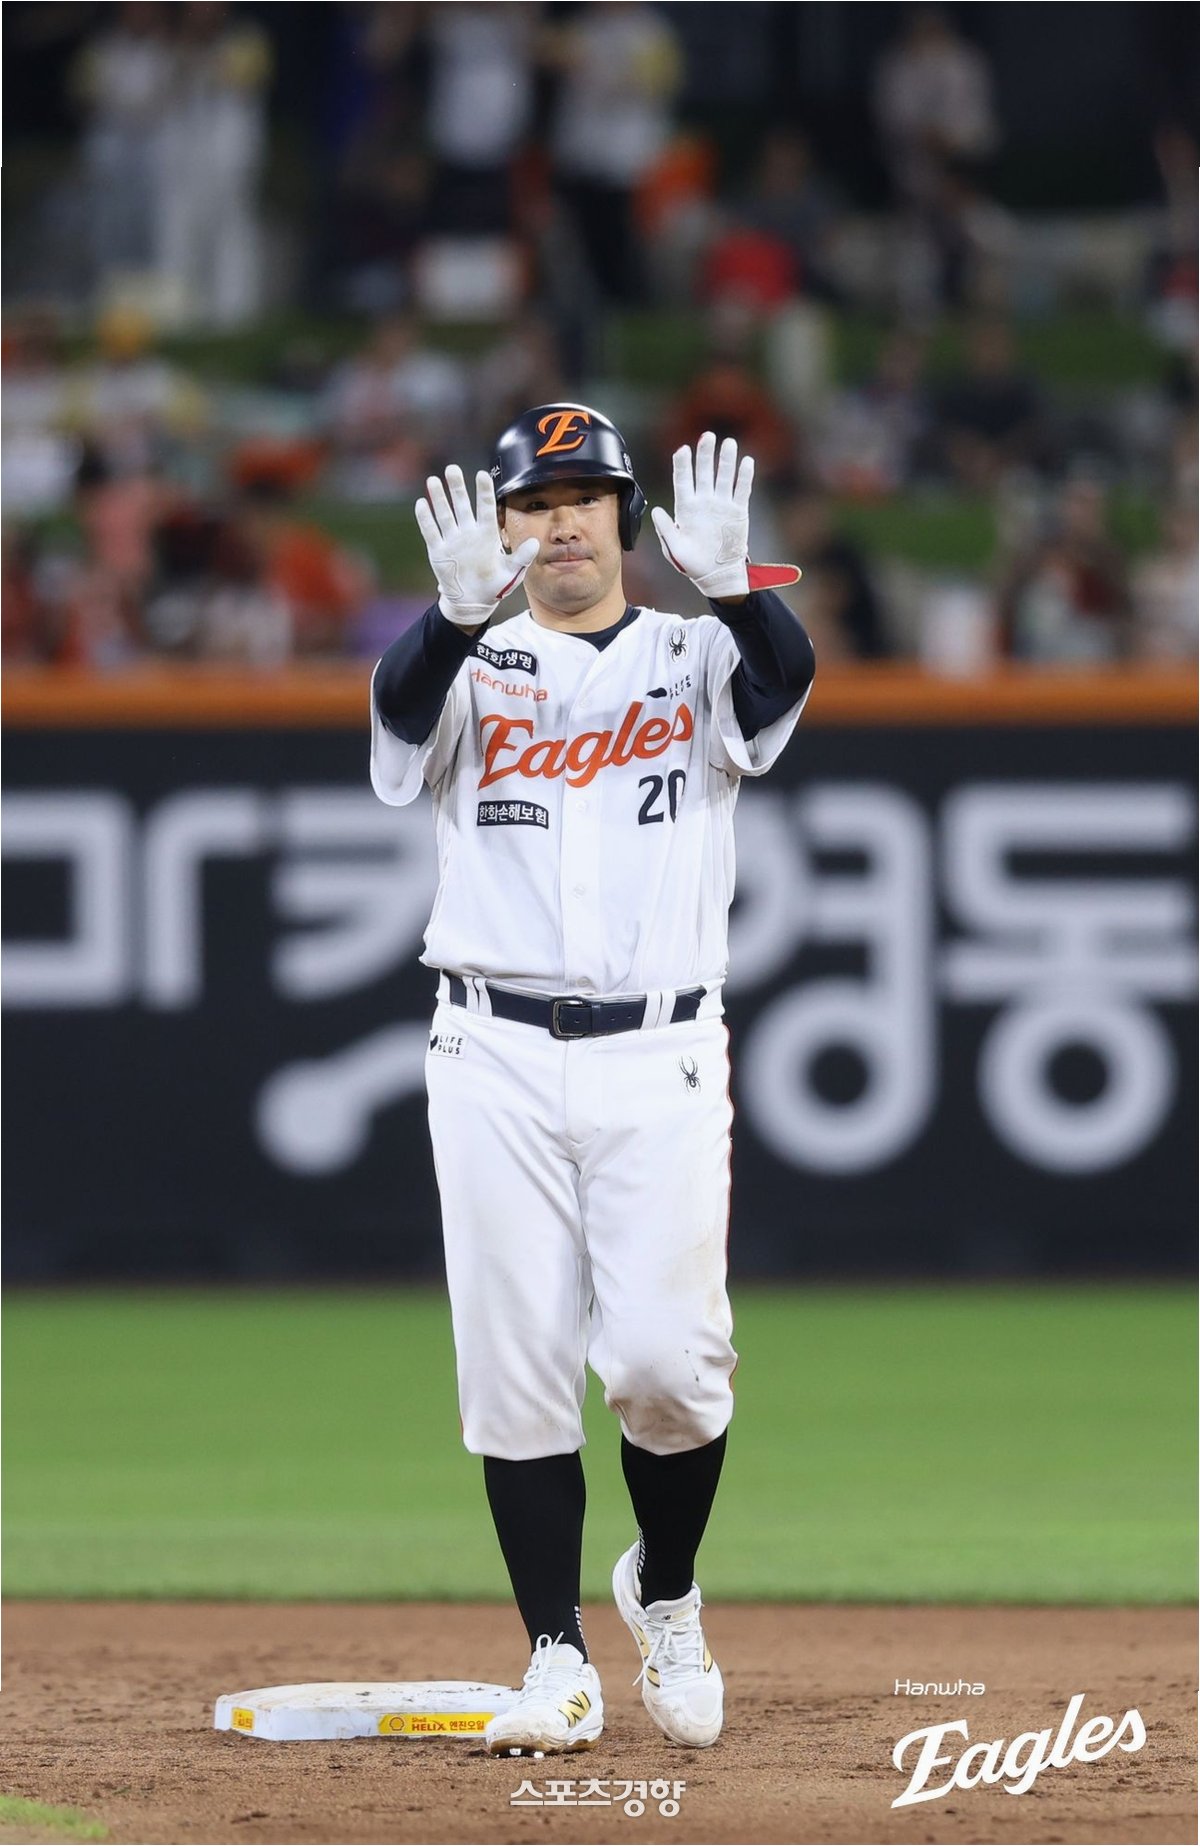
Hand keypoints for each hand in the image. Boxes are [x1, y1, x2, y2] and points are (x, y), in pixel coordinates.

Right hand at [415, 466, 539, 627]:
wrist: (473, 602)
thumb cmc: (495, 586)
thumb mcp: (512, 573)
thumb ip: (522, 558)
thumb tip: (535, 543)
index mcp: (487, 535)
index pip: (485, 508)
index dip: (483, 491)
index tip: (482, 474)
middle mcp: (468, 532)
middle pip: (461, 505)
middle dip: (457, 487)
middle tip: (452, 469)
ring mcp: (452, 540)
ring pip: (444, 514)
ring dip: (439, 498)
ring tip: (434, 480)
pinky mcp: (438, 550)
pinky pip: (431, 531)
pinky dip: (426, 518)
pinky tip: (422, 503)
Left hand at [651, 432, 751, 599]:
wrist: (717, 575)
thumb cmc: (693, 564)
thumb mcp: (675, 550)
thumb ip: (666, 530)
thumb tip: (657, 511)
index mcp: (686, 509)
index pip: (683, 481)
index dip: (683, 465)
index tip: (683, 449)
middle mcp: (704, 503)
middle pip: (704, 472)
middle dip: (705, 454)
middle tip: (707, 436)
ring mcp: (721, 505)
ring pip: (724, 477)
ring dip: (726, 460)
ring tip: (729, 443)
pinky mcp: (738, 512)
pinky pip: (742, 491)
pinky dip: (744, 477)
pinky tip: (746, 462)